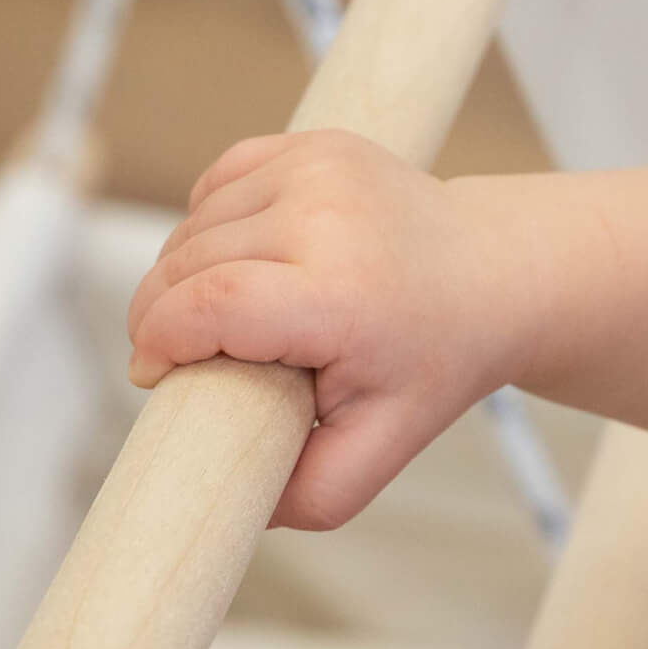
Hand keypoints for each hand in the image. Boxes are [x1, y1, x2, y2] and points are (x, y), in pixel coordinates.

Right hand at [126, 130, 511, 528]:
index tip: (152, 375)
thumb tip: (234, 504)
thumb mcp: (381, 449)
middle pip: (189, 263)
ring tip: (210, 317)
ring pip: (196, 222)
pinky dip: (206, 222)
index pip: (210, 305)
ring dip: (180, 272)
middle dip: (158, 314)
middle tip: (172, 358)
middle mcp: (327, 217)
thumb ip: (308, 495)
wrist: (496, 273)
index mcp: (341, 293)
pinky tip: (232, 259)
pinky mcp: (313, 144)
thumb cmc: (435, 361)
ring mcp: (319, 168)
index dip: (160, 341)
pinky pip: (219, 183)